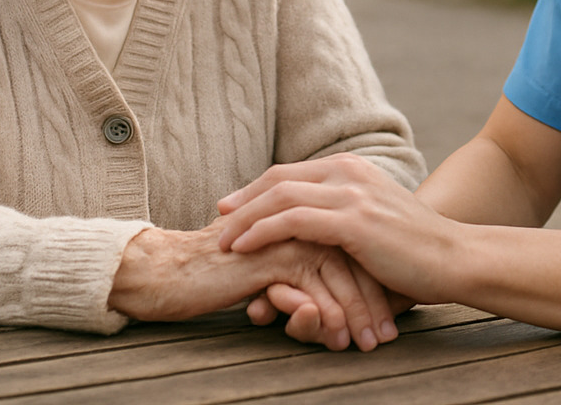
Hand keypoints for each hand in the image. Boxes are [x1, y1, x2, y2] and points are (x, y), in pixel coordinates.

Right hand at [107, 220, 396, 350]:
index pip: (354, 250)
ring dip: (356, 314)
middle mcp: (301, 220)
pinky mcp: (271, 256)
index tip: (389, 320)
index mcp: (305, 216)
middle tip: (388, 338)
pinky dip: (327, 317)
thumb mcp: (271, 275)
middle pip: (354, 260)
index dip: (374, 286)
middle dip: (374, 303)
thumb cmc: (219, 276)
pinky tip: (335, 339)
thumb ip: (300, 276)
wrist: (171, 273)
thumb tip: (327, 306)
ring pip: (338, 275)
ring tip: (367, 345)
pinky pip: (311, 288)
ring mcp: (287, 235)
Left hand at [217, 154, 460, 304]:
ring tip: (221, 239)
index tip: (230, 207)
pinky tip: (244, 246)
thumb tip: (311, 228)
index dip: (255, 190)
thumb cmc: (414, 250)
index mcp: (353, 168)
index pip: (290, 172)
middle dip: (242, 200)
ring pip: (279, 198)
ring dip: (243, 218)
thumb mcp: (374, 220)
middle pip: (277, 179)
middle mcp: (349, 172)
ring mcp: (351, 194)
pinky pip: (292, 221)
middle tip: (216, 219)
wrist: (453, 258)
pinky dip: (261, 231)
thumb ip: (342, 215)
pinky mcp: (352, 221)